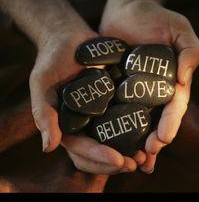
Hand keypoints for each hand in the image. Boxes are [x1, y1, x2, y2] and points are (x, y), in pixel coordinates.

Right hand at [25, 0, 137, 174]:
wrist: (69, 38)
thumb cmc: (51, 61)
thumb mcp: (42, 84)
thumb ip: (43, 113)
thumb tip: (49, 147)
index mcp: (67, 127)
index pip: (82, 150)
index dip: (99, 158)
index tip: (118, 160)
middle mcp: (86, 125)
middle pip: (101, 154)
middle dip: (117, 163)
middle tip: (136, 163)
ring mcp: (102, 115)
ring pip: (116, 142)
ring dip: (132, 151)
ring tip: (148, 155)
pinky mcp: (116, 102)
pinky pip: (128, 120)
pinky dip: (139, 130)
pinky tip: (153, 131)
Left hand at [99, 0, 198, 172]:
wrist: (124, 10)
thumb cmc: (154, 18)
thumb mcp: (179, 29)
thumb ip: (190, 51)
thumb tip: (184, 79)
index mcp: (171, 83)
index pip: (173, 107)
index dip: (170, 124)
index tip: (163, 139)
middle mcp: (153, 92)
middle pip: (155, 121)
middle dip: (152, 141)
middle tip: (146, 156)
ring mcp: (133, 93)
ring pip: (135, 122)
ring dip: (134, 143)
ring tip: (131, 160)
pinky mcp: (113, 89)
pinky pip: (114, 111)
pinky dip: (113, 129)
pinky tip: (109, 144)